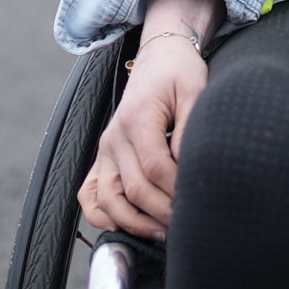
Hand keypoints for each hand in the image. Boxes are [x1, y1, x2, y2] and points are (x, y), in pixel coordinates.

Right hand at [79, 34, 206, 240]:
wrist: (159, 56)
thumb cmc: (178, 73)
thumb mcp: (195, 92)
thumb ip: (190, 131)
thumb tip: (188, 170)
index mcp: (136, 119)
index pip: (156, 168)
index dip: (178, 191)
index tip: (198, 201)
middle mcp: (114, 137)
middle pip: (134, 190)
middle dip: (163, 213)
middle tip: (188, 223)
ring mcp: (105, 149)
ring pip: (108, 200)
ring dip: (135, 223)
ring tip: (163, 233)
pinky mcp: (103, 157)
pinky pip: (91, 195)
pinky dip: (104, 216)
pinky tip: (128, 227)